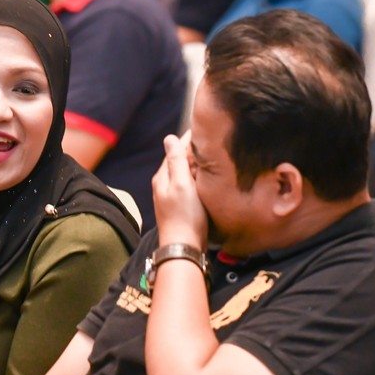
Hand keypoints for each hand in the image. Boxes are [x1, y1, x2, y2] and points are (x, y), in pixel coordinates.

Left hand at [152, 132, 207, 249]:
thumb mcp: (181, 184)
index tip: (202, 128)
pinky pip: (189, 185)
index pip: (174, 151)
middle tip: (210, 139)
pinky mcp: (181, 206)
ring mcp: (172, 196)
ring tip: (211, 155)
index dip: (188, 139)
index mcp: (162, 177)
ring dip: (195, 164)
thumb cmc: (184, 215)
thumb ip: (176, 161)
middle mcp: (164, 185)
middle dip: (192, 150)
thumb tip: (169, 138)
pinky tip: (207, 179)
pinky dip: (197, 178)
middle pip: (178, 161)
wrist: (184, 246)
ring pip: (184, 173)